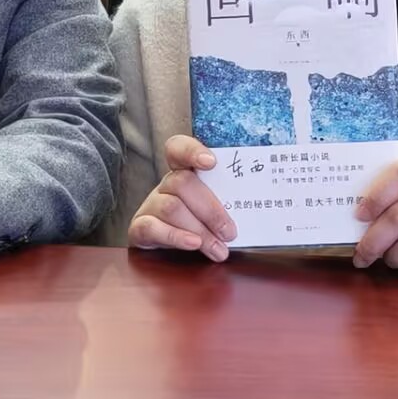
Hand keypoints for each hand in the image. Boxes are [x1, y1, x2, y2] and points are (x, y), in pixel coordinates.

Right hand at [128, 135, 236, 261]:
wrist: (170, 250)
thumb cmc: (202, 224)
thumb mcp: (216, 208)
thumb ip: (229, 201)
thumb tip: (257, 199)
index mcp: (184, 172)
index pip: (178, 148)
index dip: (191, 151)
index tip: (211, 162)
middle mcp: (166, 185)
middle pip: (182, 183)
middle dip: (210, 210)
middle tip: (230, 233)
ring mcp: (151, 205)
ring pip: (171, 207)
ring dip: (199, 230)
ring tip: (219, 249)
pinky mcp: (140, 227)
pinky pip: (152, 228)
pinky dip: (175, 237)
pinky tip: (194, 245)